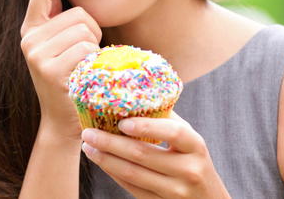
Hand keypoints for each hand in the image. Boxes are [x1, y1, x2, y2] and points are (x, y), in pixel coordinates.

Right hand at [20, 0, 101, 139]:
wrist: (63, 121)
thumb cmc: (70, 78)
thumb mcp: (61, 45)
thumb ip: (63, 18)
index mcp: (31, 29)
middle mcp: (29, 39)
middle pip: (77, 13)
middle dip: (92, 30)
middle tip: (87, 54)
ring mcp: (37, 54)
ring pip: (84, 30)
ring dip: (94, 46)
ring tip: (85, 65)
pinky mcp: (50, 70)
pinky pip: (85, 48)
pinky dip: (93, 59)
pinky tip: (85, 74)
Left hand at [81, 112, 230, 197]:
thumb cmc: (194, 162)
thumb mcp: (190, 141)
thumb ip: (168, 121)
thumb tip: (136, 96)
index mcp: (195, 147)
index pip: (172, 132)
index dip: (147, 126)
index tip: (122, 122)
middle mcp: (188, 170)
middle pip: (143, 155)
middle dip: (111, 142)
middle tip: (88, 131)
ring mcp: (175, 191)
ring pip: (133, 174)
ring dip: (105, 159)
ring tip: (88, 146)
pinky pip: (131, 188)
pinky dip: (113, 173)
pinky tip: (101, 161)